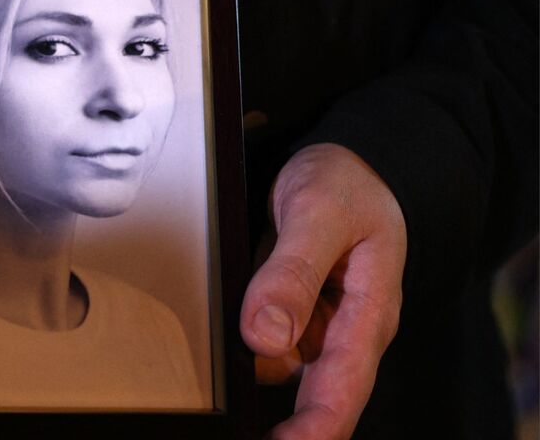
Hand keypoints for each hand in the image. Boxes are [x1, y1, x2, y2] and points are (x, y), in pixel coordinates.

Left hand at [241, 143, 406, 438]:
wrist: (347, 163)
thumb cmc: (346, 184)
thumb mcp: (320, 212)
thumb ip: (294, 272)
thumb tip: (264, 336)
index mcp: (369, 313)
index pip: (343, 388)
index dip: (313, 429)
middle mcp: (345, 332)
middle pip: (313, 396)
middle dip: (280, 426)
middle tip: (236, 431)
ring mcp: (316, 327)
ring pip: (273, 367)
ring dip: (242, 370)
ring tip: (207, 365)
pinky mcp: (290, 316)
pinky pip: (259, 344)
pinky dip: (235, 345)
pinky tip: (213, 339)